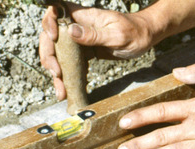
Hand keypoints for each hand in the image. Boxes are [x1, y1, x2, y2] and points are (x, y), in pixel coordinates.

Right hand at [39, 2, 155, 100]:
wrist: (145, 38)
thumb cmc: (135, 32)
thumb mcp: (117, 35)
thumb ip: (94, 34)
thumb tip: (71, 31)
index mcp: (84, 16)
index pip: (56, 12)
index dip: (48, 23)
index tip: (53, 38)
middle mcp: (78, 27)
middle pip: (51, 38)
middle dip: (49, 56)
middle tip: (56, 74)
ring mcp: (79, 41)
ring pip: (58, 54)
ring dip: (56, 72)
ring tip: (61, 91)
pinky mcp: (84, 53)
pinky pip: (69, 64)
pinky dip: (67, 77)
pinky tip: (68, 89)